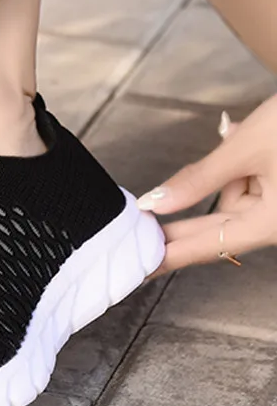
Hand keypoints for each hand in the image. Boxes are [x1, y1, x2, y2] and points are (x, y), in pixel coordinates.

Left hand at [136, 94, 276, 271]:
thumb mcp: (241, 150)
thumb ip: (197, 180)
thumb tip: (155, 203)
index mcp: (273, 223)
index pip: (211, 245)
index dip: (174, 255)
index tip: (144, 268)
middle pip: (219, 228)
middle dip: (183, 222)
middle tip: (142, 230)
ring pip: (233, 200)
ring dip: (224, 173)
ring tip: (244, 139)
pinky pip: (248, 186)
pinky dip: (238, 167)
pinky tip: (245, 137)